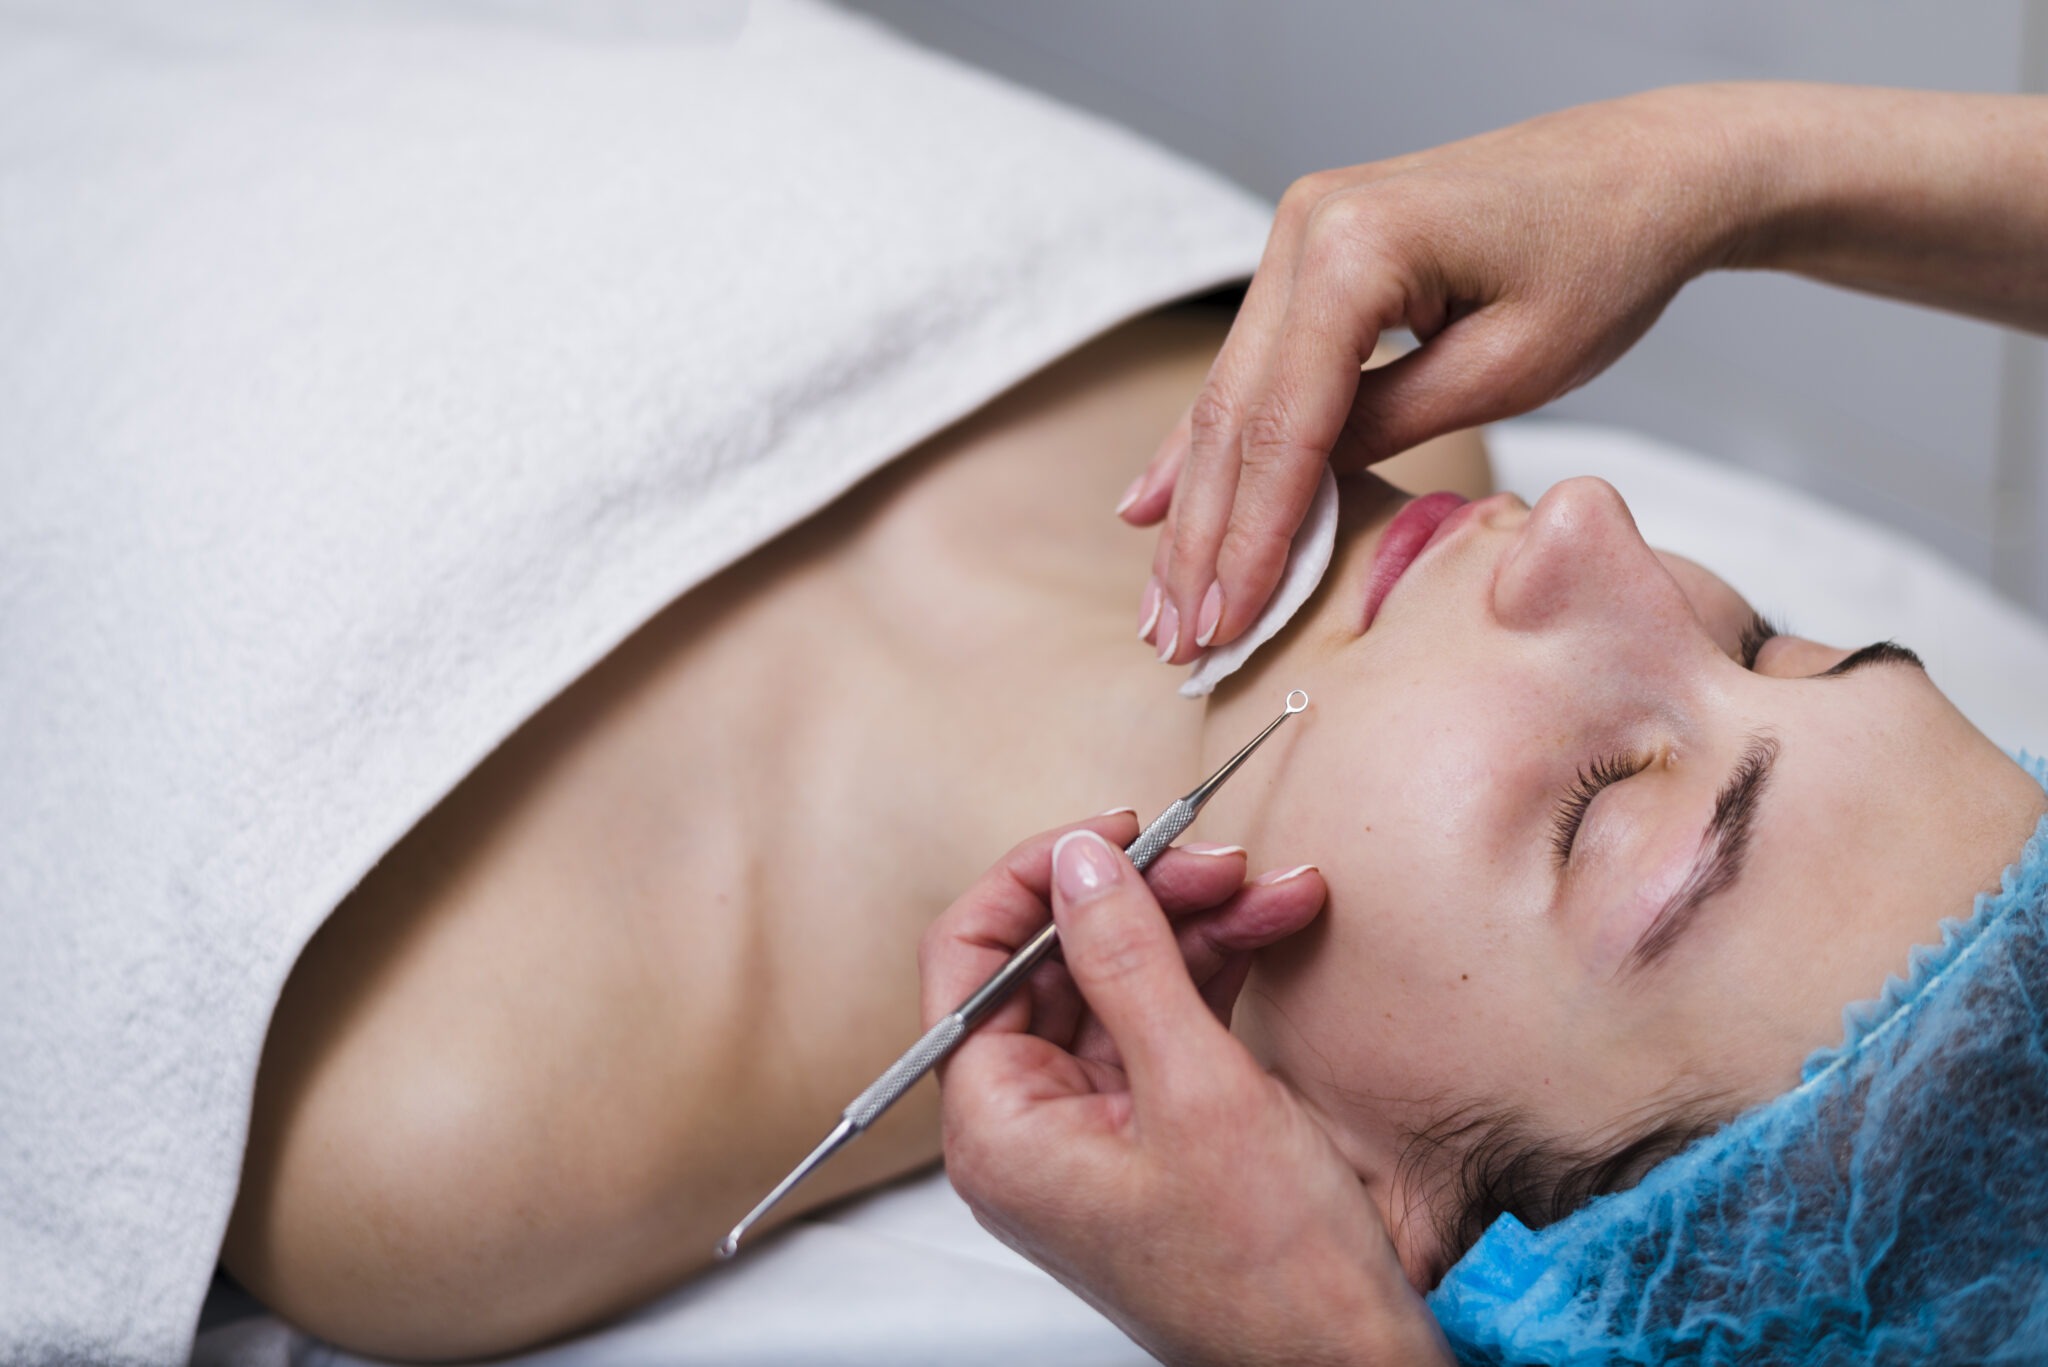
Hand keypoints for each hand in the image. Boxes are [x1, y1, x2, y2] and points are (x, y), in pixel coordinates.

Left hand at [920, 816, 1452, 1366]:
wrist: (1349, 1366)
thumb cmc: (1269, 1275)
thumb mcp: (1196, 1090)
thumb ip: (1126, 960)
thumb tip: (1080, 862)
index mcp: (998, 1127)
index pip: (971, 960)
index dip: (1035, 880)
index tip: (1112, 832)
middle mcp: (1030, 1125)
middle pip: (1056, 961)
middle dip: (1142, 896)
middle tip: (1216, 857)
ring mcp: (1093, 1126)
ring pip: (1121, 980)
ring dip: (1195, 924)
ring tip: (1271, 887)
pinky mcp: (1154, 1128)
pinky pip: (1165, 1017)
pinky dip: (1216, 969)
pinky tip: (1269, 928)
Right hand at [1126, 86, 1756, 661]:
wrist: (1646, 166)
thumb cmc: (1604, 261)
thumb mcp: (1508, 367)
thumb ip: (1388, 427)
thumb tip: (1297, 497)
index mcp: (1359, 247)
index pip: (1285, 426)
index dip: (1252, 539)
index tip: (1226, 626)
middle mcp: (1306, 226)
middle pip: (1237, 414)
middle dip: (1203, 539)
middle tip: (1175, 639)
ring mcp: (1299, 232)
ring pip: (1230, 397)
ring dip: (1194, 506)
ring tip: (1160, 604)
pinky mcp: (1310, 251)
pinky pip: (1252, 367)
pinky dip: (1212, 446)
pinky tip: (1151, 507)